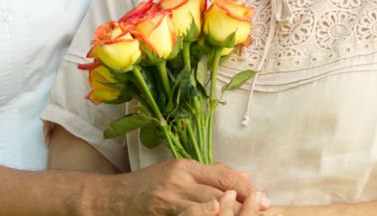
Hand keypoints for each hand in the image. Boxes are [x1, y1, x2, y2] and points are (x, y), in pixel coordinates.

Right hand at [101, 159, 265, 215]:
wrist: (113, 197)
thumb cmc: (146, 187)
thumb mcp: (176, 175)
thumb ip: (208, 175)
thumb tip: (243, 176)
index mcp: (186, 166)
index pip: (223, 174)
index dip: (246, 187)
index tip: (264, 197)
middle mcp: (180, 176)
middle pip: (221, 189)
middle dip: (245, 202)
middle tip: (263, 210)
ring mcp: (170, 194)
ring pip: (210, 203)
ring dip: (230, 211)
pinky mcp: (162, 208)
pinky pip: (190, 214)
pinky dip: (205, 215)